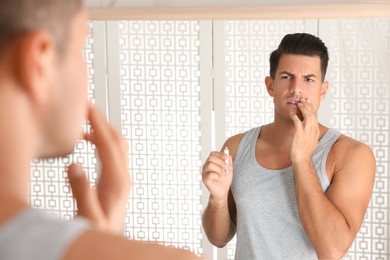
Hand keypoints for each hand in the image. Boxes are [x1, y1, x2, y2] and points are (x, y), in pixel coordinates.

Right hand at [67, 104, 130, 234]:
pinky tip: (88, 141)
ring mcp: (122, 178)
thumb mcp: (88, 215)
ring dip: (103, 130)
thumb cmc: (99, 231)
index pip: (109, 145)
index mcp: (117, 182)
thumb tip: (75, 165)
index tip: (89, 109)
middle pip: (118, 140)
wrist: (109, 240)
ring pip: (117, 145)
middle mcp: (123, 177)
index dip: (98, 124)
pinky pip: (112, 153)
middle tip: (87, 107)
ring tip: (86, 120)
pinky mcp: (117, 180)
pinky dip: (101, 141)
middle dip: (103, 121)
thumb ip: (82, 191)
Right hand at [202, 151, 232, 200]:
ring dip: (218, 169)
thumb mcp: (229, 168)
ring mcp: (205, 173)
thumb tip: (227, 154)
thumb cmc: (224, 180)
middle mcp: (206, 166)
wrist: (223, 191)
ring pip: (210, 165)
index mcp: (211, 162)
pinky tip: (218, 178)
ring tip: (221, 174)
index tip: (227, 158)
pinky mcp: (205, 179)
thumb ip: (228, 161)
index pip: (212, 154)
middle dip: (220, 162)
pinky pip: (210, 174)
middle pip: (210, 158)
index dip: (220, 154)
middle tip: (226, 168)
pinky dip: (216, 175)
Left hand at [290, 98, 319, 163]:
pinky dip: (294, 116)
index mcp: (316, 131)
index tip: (308, 103)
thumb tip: (308, 129)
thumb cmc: (305, 152)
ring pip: (307, 115)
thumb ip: (310, 133)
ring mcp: (307, 131)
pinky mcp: (300, 133)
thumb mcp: (311, 141)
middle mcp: (313, 130)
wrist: (302, 159)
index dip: (311, 108)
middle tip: (303, 99)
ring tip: (299, 103)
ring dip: (303, 108)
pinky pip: (297, 122)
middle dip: (308, 105)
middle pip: (312, 113)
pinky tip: (291, 114)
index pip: (315, 116)